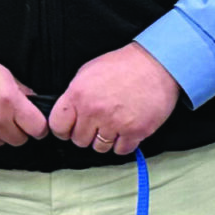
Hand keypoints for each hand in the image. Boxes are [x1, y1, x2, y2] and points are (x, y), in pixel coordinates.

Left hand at [49, 43, 181, 155]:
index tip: (71, 128)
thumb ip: (75, 94)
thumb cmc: (124, 65)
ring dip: (105, 140)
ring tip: (115, 125)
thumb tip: (69, 113)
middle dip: (87, 134)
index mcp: (78, 94)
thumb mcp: (89, 71)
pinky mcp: (135, 131)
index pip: (57, 126)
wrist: (157, 64)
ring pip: (99, 147)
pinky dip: (124, 143)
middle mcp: (94, 111)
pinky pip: (121, 150)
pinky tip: (127, 129)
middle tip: (99, 123)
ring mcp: (114, 123)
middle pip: (79, 140)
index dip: (64, 129)